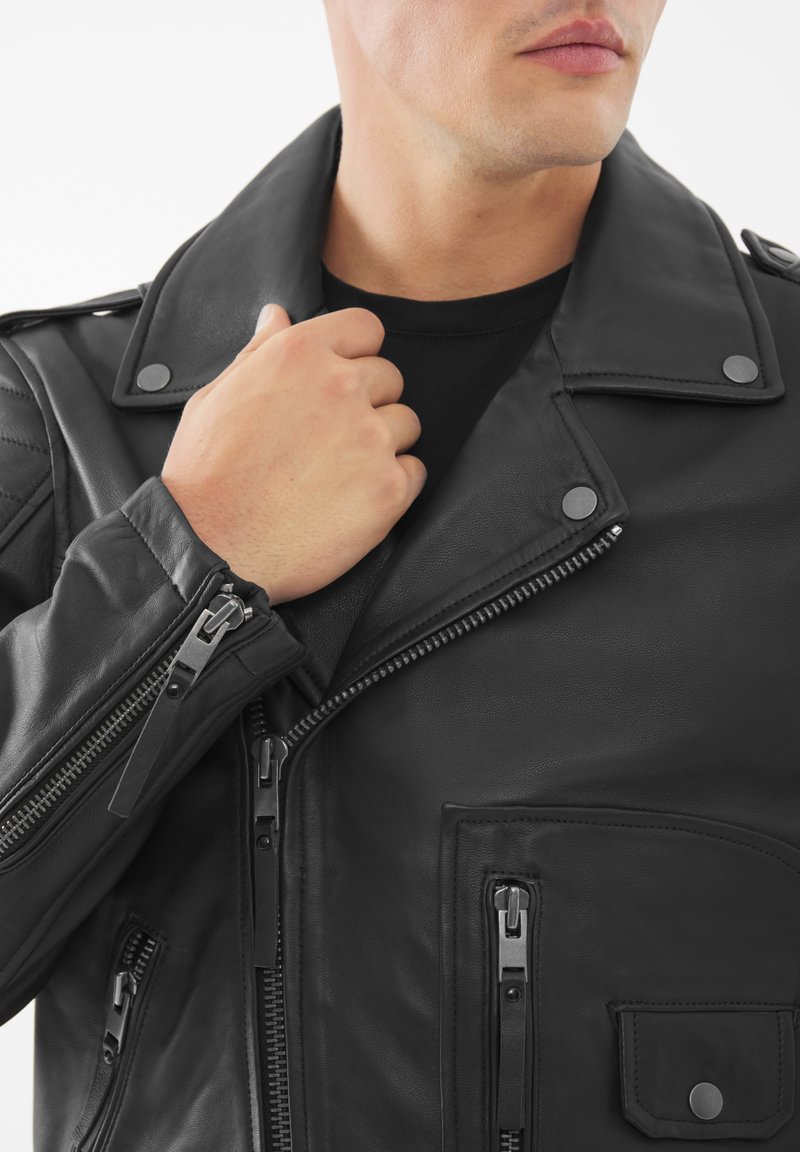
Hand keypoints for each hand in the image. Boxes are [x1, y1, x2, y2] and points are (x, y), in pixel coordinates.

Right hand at [160, 303, 425, 604]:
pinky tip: (353, 500)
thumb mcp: (216, 397)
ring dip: (382, 444)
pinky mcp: (389, 488)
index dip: (356, 353)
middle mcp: (341, 387)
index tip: (341, 380)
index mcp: (299, 354)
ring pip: (406, 424)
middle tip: (330, 439)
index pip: (365, 328)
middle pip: (389, 377)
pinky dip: (393, 485)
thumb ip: (258, 352)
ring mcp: (370, 438)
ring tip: (339, 474)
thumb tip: (278, 316)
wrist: (212, 548)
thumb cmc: (205, 476)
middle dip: (367, 402)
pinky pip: (415, 471)